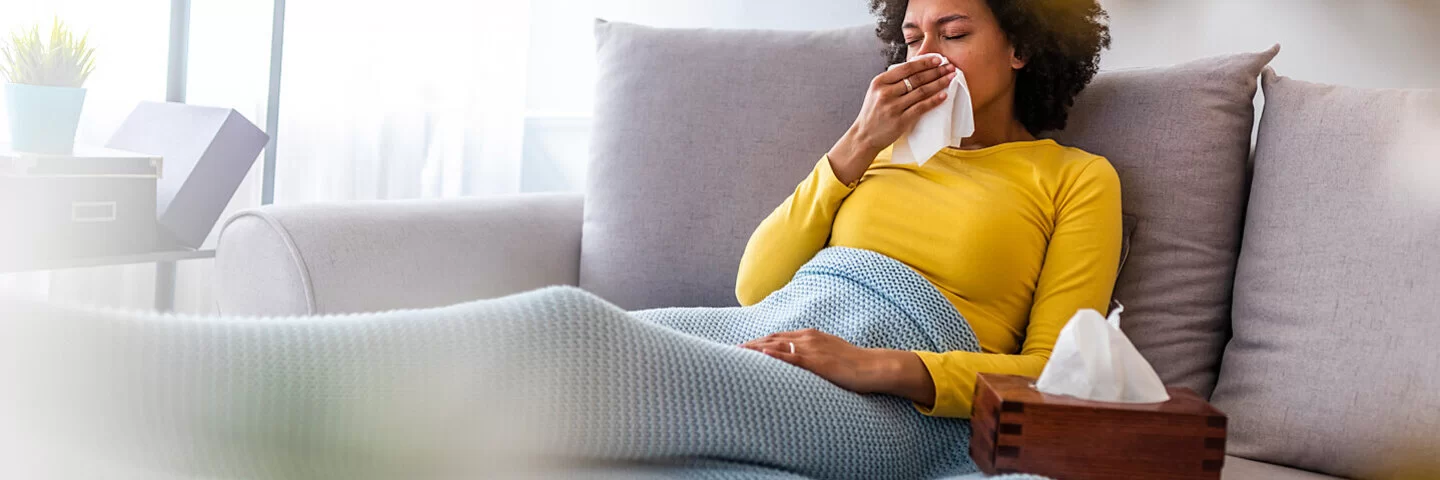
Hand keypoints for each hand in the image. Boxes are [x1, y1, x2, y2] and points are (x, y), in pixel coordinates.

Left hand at [740, 328, 896, 393]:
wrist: (873, 367)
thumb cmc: (854, 364)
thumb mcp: (830, 354)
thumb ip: (814, 355)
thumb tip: (801, 363)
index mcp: (811, 335)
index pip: (779, 337)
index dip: (760, 341)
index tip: (744, 347)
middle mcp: (808, 338)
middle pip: (773, 339)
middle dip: (752, 344)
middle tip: (733, 351)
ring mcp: (812, 349)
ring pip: (778, 346)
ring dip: (757, 348)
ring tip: (739, 353)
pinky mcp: (818, 362)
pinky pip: (793, 357)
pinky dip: (776, 355)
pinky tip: (762, 355)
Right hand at [827, 56, 956, 183]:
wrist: (864, 135)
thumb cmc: (873, 113)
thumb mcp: (876, 92)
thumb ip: (892, 81)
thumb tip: (917, 67)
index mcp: (879, 82)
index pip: (906, 68)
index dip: (924, 62)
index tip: (938, 59)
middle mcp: (885, 93)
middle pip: (916, 79)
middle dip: (936, 71)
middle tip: (949, 67)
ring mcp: (893, 107)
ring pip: (921, 91)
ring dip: (939, 83)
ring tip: (950, 78)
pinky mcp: (900, 121)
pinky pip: (921, 108)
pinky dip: (934, 100)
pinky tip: (943, 95)